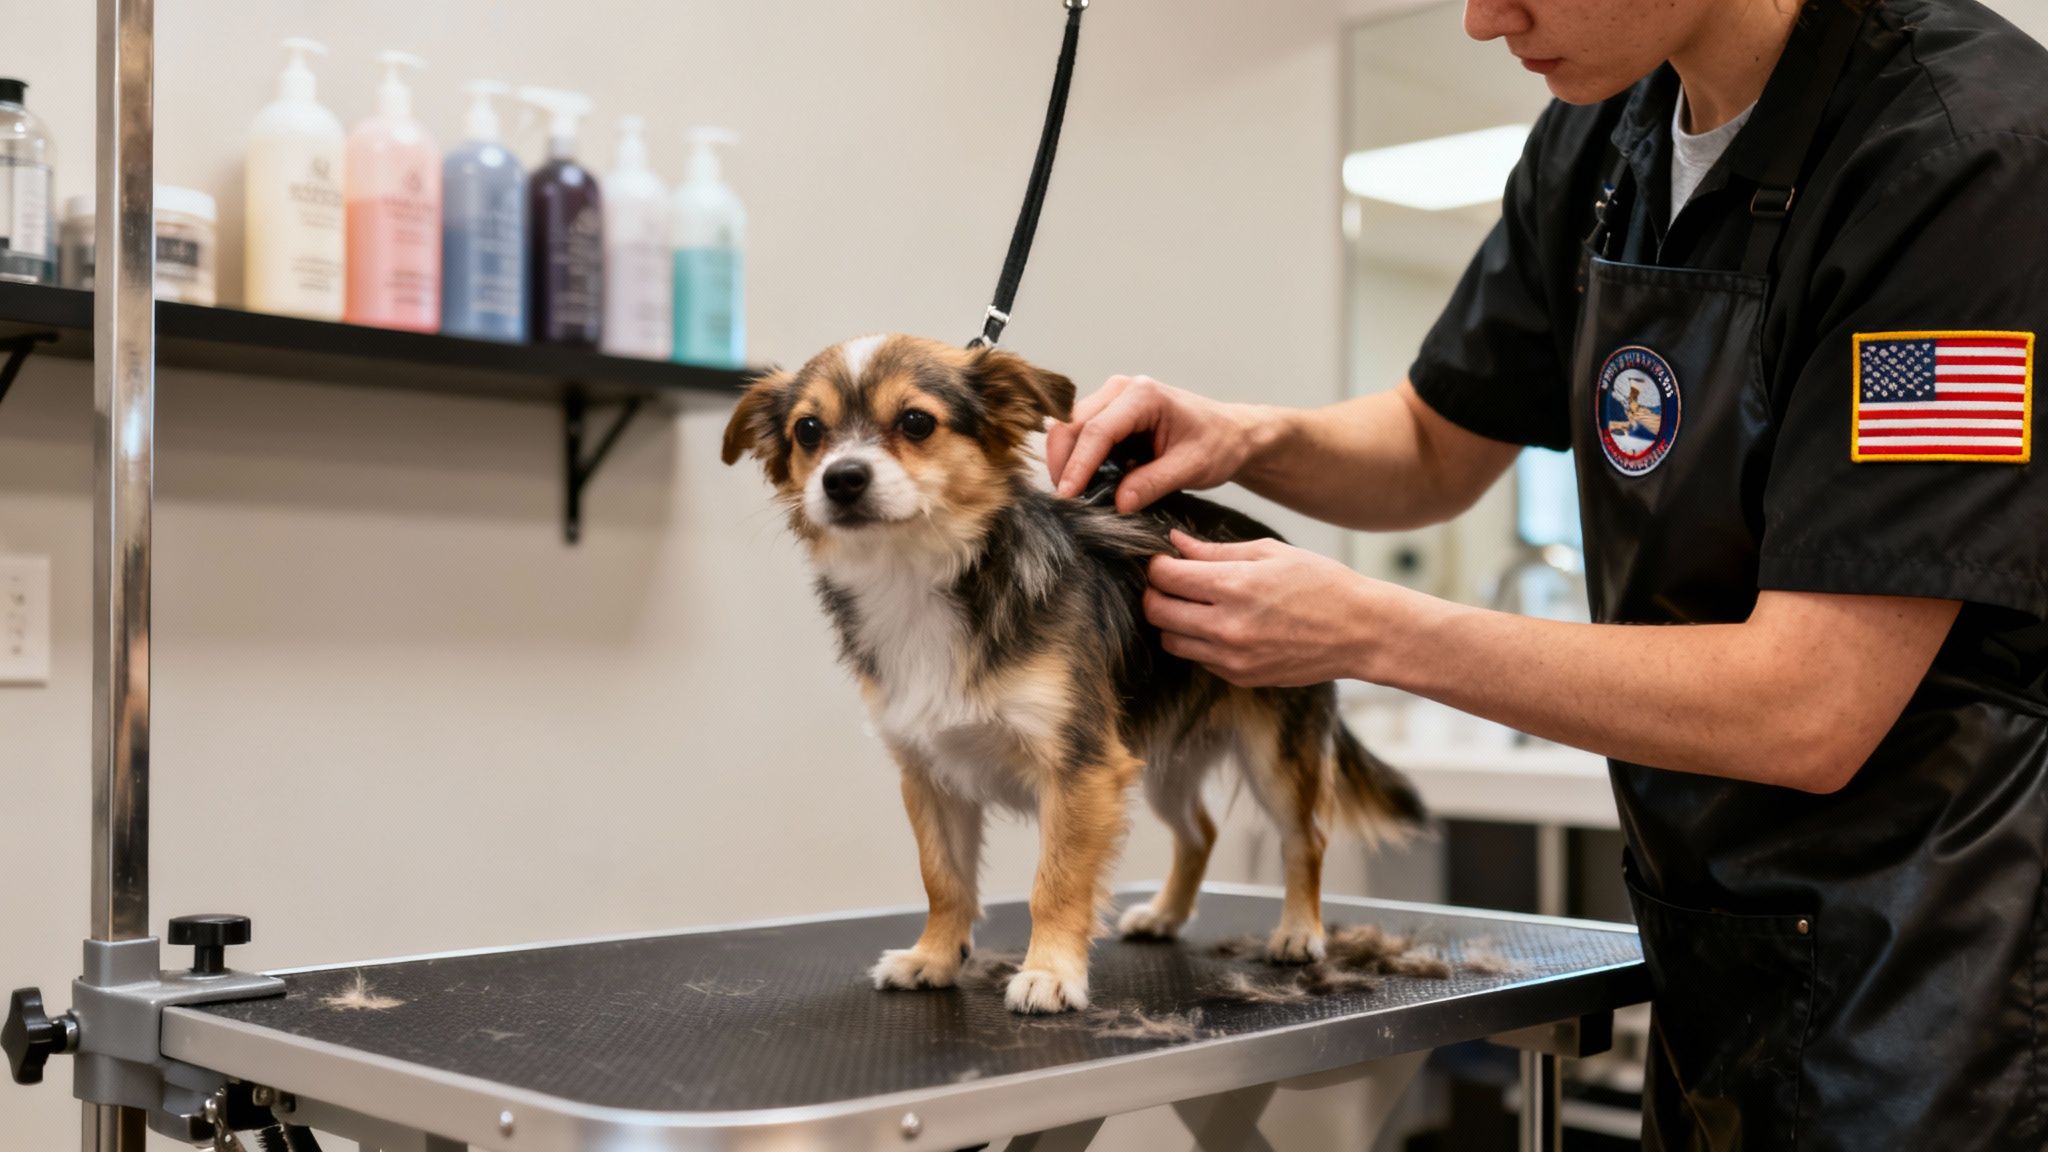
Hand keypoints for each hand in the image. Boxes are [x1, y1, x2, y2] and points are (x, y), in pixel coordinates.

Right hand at [1045, 375, 1261, 512]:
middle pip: (1072, 425)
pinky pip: (1082, 438)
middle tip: (1067, 504)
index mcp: (1143, 395)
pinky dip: (1079, 462)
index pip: (1097, 431)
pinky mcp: (1110, 416)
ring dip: (1068, 463)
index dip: (1078, 466)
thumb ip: (1154, 483)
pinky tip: (1088, 487)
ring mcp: (1112, 400)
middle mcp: (1121, 390)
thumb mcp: (1192, 467)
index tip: (1067, 498)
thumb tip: (1118, 504)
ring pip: (1071, 430)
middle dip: (1063, 464)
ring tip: (1077, 498)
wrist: (1230, 434)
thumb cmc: (1217, 444)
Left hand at [1144, 531, 1400, 686]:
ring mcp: (1232, 657)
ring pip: (1170, 641)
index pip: (1165, 577)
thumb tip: (1176, 543)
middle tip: (1172, 583)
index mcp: (1234, 586)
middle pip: (1157, 612)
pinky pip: (1198, 659)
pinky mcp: (1240, 677)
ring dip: (1173, 621)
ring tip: (1196, 605)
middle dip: (1156, 593)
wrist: (1362, 632)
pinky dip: (1199, 642)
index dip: (1158, 565)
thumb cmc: (1322, 583)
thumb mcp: (1271, 553)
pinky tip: (1221, 626)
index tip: (1166, 561)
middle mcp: (1227, 626)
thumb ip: (1216, 551)